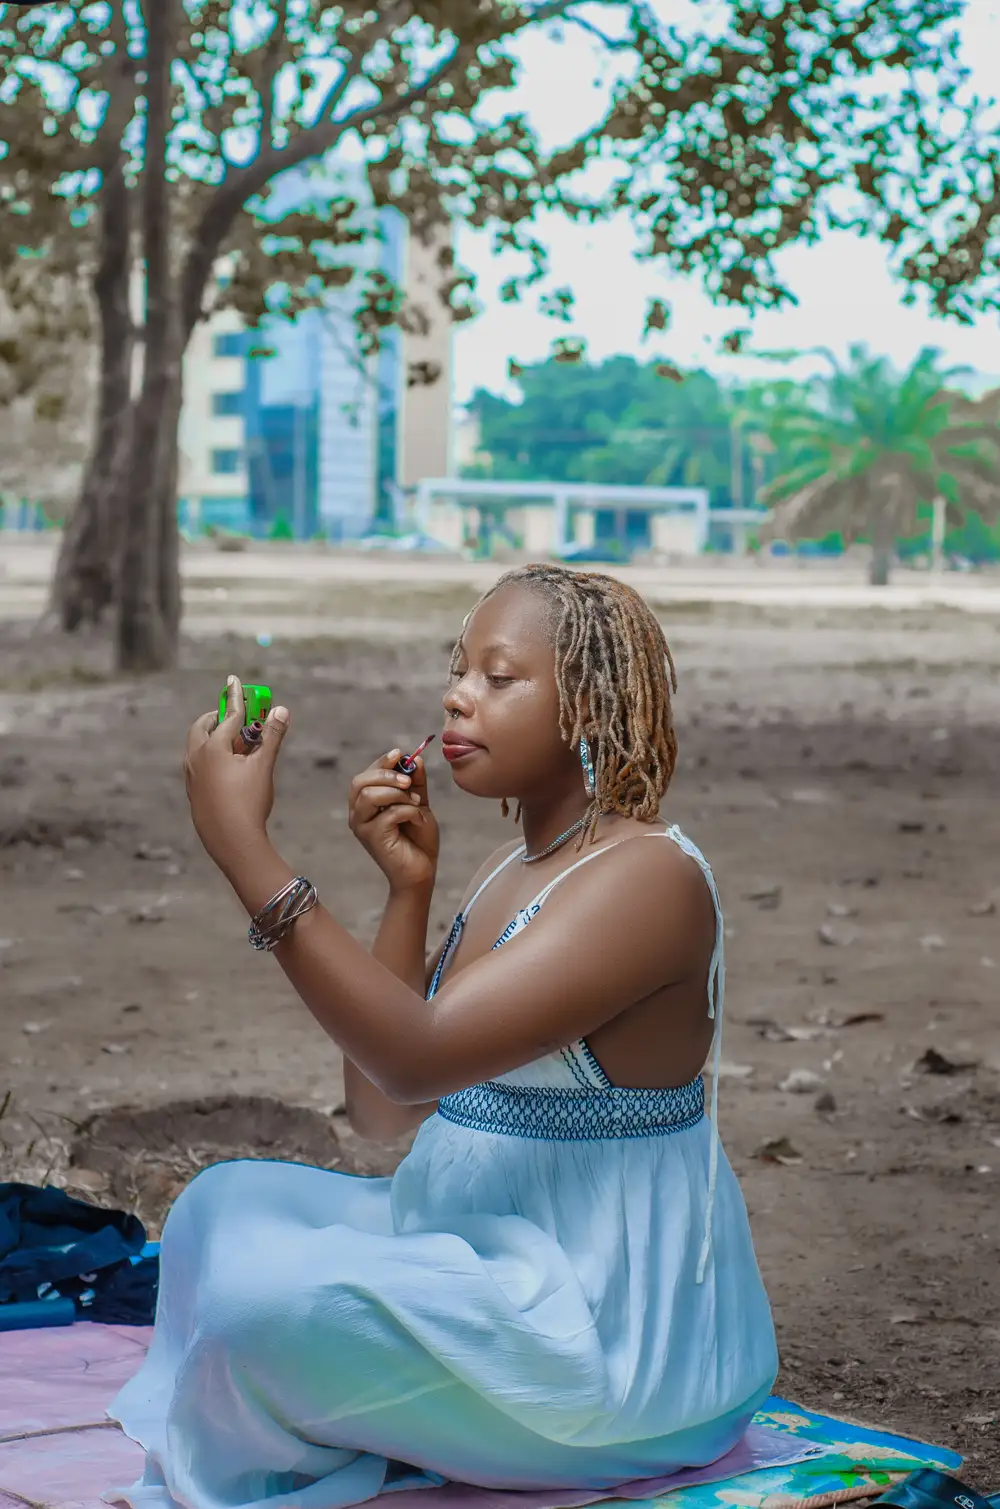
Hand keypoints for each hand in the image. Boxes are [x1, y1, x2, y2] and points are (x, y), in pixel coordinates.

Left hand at [184, 676, 289, 874]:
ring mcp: (191, 776)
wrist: (232, 842)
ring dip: (213, 737)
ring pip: (198, 746)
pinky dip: (210, 756)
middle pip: (203, 727)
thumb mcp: (264, 767)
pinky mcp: (193, 791)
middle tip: (235, 716)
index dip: (236, 697)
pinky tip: (227, 769)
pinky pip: (198, 764)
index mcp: (212, 747)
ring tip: (235, 743)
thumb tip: (281, 710)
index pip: (229, 715)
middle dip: (218, 717)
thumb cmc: (248, 802)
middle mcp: (196, 758)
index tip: (233, 680)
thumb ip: (272, 737)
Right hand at [348, 748, 438, 892]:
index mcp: (365, 804)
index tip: (399, 754)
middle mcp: (358, 814)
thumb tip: (414, 759)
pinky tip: (419, 820)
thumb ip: (415, 783)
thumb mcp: (419, 804)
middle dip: (386, 775)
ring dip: (398, 794)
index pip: (364, 776)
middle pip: (360, 782)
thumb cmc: (418, 840)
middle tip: (409, 782)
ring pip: (370, 796)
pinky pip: (389, 814)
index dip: (380, 763)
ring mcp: (362, 827)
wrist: (422, 871)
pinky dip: (409, 811)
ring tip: (417, 803)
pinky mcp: (372, 838)